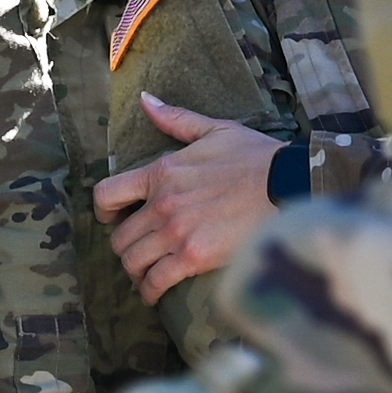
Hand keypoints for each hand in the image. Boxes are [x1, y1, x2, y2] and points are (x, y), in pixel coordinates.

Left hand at [100, 98, 294, 303]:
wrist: (287, 185)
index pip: (106, 194)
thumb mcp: (214, 130)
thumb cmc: (255, 157)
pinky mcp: (194, 258)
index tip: (112, 219)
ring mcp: (176, 233)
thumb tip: (145, 100)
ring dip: (135, 271)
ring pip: (132, 262)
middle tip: (137, 251)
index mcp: (161, 172)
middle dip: (125, 247)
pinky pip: (156, 281)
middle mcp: (161, 204)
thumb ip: (175, 119)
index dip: (103, 211)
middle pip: (119, 237)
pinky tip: (156, 292)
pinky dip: (151, 291)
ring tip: (145, 275)